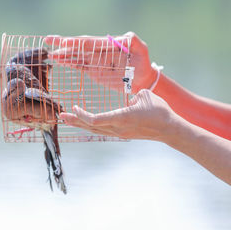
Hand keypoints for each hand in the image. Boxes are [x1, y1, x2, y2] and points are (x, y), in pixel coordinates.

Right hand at [44, 32, 156, 92]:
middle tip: (49, 40)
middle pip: (78, 46)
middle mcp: (98, 50)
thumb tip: (124, 36)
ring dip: (63, 54)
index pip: (89, 42)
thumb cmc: (143, 62)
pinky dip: (68, 63)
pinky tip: (59, 61)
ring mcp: (94, 60)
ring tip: (50, 53)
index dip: (76, 42)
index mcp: (107, 44)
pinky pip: (78, 65)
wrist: (142, 78)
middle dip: (64, 44)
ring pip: (75, 55)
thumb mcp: (141, 49)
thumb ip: (134, 41)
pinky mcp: (92, 69)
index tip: (65, 42)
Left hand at [59, 89, 177, 141]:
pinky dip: (90, 125)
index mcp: (121, 118)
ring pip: (95, 129)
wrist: (170, 129)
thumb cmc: (159, 111)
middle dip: (74, 120)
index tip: (74, 107)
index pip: (95, 120)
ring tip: (67, 120)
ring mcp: (119, 132)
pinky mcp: (121, 133)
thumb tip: (126, 100)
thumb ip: (131, 95)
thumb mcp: (144, 96)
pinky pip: (102, 129)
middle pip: (90, 126)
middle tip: (61, 116)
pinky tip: (85, 123)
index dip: (82, 115)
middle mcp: (117, 128)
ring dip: (80, 124)